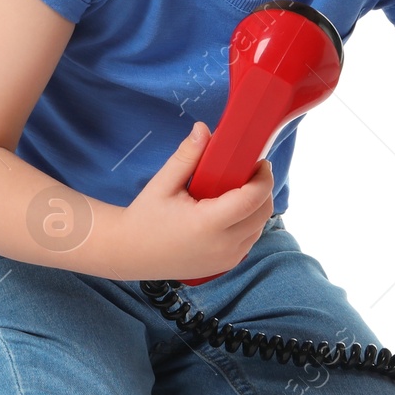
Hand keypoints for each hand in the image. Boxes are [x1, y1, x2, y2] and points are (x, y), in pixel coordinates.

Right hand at [108, 121, 274, 281]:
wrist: (130, 253)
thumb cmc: (144, 217)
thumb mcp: (163, 183)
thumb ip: (187, 156)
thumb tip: (203, 129)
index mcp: (207, 224)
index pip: (252, 199)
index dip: (263, 178)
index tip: (260, 162)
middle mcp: (222, 246)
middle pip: (263, 213)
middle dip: (263, 189)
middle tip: (250, 171)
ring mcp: (226, 260)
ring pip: (259, 228)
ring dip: (257, 206)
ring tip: (239, 189)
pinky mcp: (225, 265)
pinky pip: (249, 240)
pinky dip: (248, 223)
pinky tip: (231, 210)